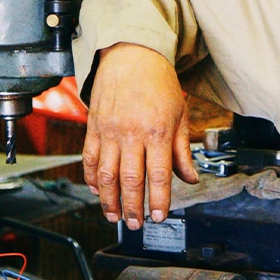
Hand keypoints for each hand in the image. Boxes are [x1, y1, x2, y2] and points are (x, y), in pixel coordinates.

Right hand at [83, 43, 198, 228]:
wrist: (131, 54)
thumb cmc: (158, 81)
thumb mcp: (179, 113)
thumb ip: (182, 149)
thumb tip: (190, 177)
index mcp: (158, 131)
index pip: (159, 175)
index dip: (159, 200)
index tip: (160, 217)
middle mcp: (132, 133)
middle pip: (131, 180)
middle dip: (134, 207)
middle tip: (136, 224)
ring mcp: (109, 131)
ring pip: (106, 174)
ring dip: (110, 200)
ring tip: (115, 216)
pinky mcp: (94, 127)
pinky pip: (88, 158)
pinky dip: (91, 178)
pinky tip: (97, 191)